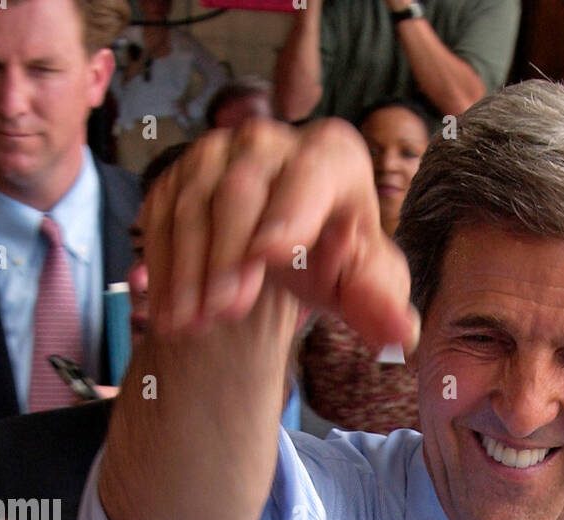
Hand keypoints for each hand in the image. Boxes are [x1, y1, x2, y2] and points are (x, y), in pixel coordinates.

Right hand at [144, 118, 417, 346]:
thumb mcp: (362, 284)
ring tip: (189, 324)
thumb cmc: (334, 260)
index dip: (290, 212)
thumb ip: (380, 305)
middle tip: (225, 312)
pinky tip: (166, 309)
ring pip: (192, 203)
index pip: (311, 176)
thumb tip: (402, 334)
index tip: (268, 254)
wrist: (289, 246)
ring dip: (188, 270)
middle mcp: (271, 141)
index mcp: (332, 156)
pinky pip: (160, 215)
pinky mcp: (179, 175)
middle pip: (242, 190)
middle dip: (229, 255)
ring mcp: (218, 152)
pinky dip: (162, 265)